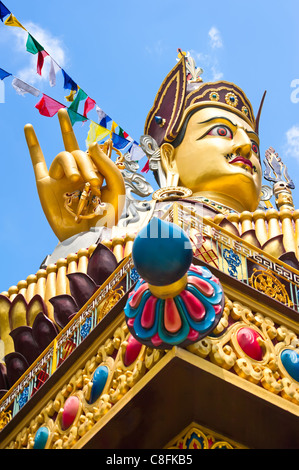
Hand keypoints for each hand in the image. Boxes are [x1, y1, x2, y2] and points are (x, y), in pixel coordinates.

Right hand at [24, 108, 125, 241]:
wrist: (88, 238)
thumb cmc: (106, 217)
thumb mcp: (116, 188)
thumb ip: (107, 165)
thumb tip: (89, 144)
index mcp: (95, 174)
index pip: (92, 154)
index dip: (96, 162)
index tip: (99, 181)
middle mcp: (77, 174)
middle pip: (77, 153)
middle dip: (85, 164)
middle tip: (91, 182)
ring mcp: (60, 179)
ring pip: (62, 157)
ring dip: (70, 164)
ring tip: (76, 180)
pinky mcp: (45, 186)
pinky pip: (37, 161)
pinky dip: (33, 143)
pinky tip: (28, 127)